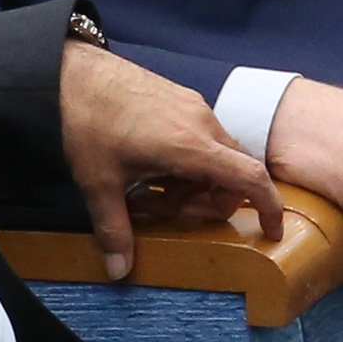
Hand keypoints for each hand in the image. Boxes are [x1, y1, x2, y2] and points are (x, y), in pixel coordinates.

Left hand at [54, 36, 286, 273]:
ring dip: (194, 183)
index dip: (269, 207)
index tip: (271, 232)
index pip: (250, 177)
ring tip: (149, 189)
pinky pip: (203, 138)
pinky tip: (149, 166)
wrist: (71, 70)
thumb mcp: (98, 182)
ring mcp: (195, 107)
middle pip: (233, 173)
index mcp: (192, 146)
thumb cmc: (88, 122)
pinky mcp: (183, 99)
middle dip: (207, 202)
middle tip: (163, 210)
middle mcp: (204, 124)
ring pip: (217, 156)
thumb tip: (119, 271)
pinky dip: (188, 162)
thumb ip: (114, 228)